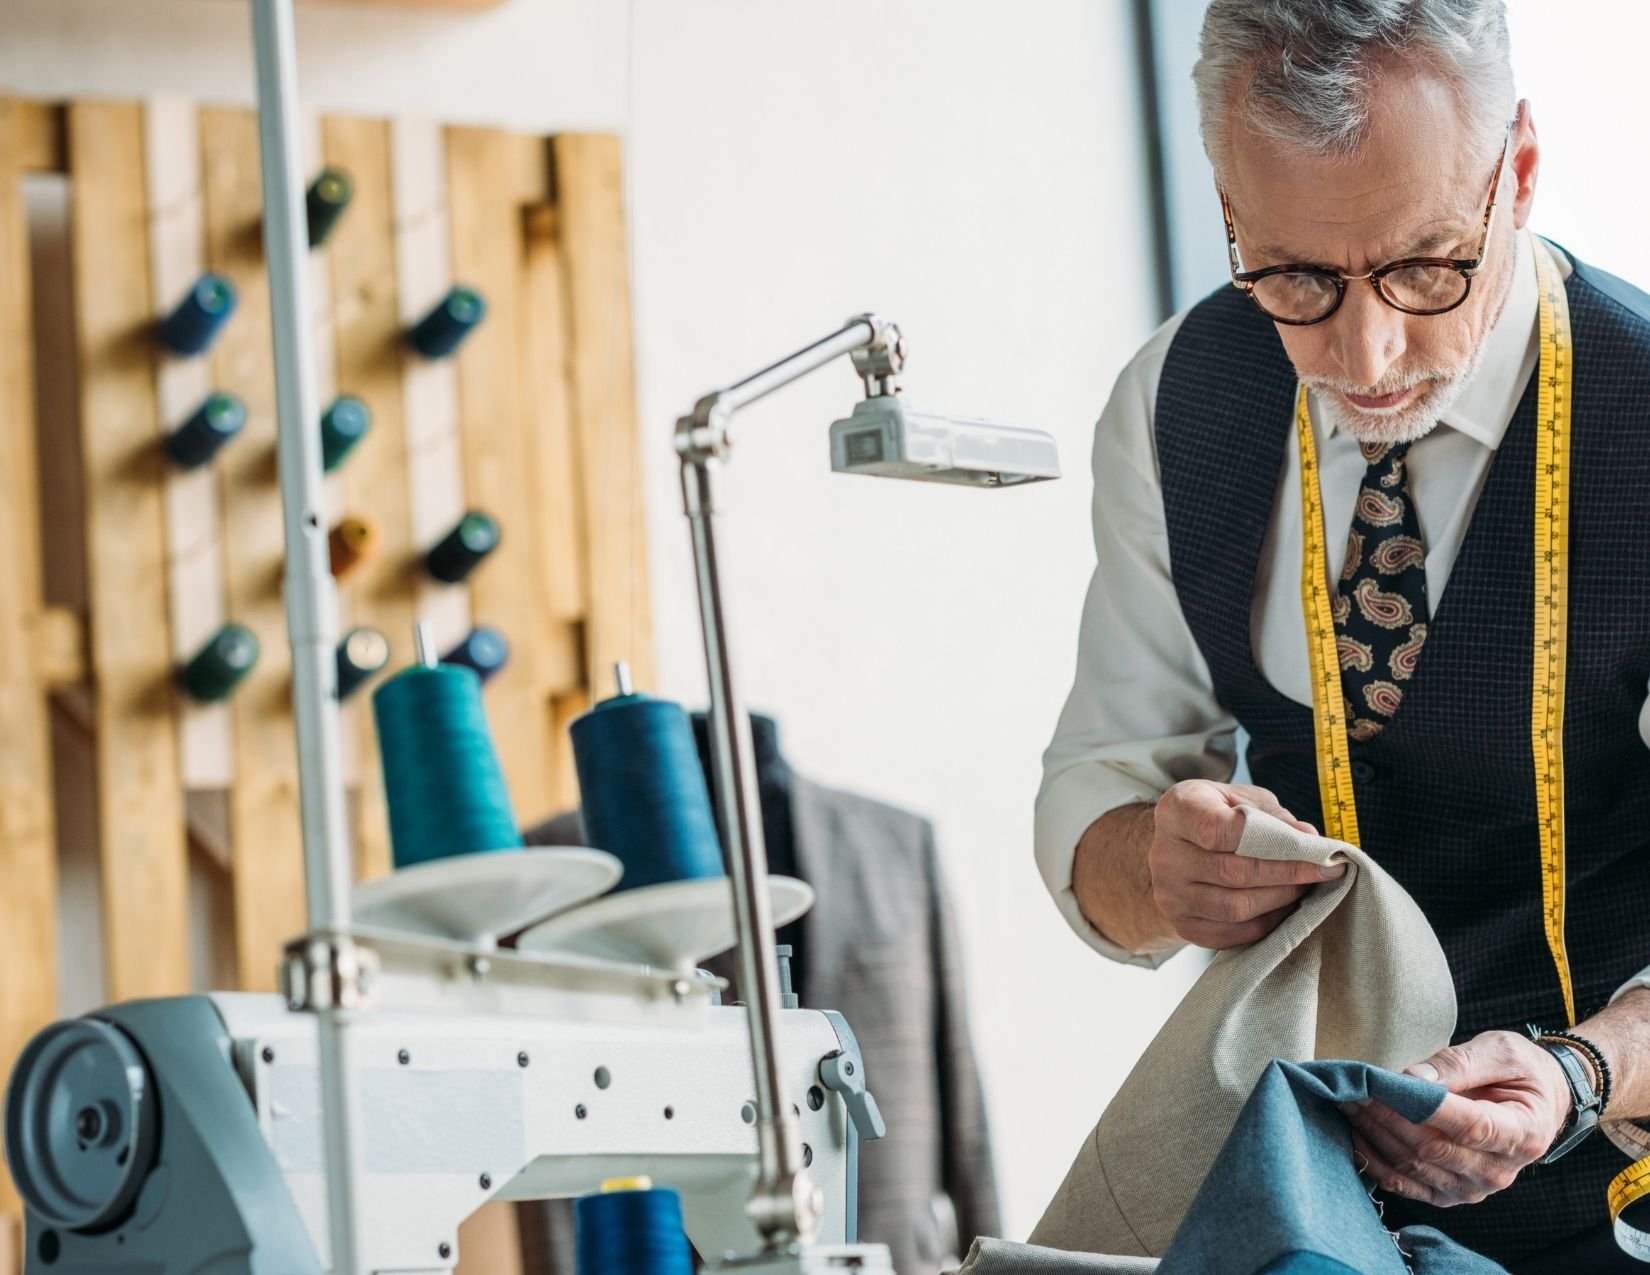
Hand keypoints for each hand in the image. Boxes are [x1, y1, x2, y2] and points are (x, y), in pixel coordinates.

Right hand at [1147, 779, 1340, 948]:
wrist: (1178, 848)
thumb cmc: (1215, 816)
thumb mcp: (1240, 799)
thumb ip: (1273, 816)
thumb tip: (1309, 839)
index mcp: (1177, 811)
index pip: (1220, 830)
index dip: (1272, 841)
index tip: (1315, 847)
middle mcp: (1164, 854)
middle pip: (1233, 872)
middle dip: (1288, 874)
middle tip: (1324, 871)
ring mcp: (1170, 894)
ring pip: (1234, 907)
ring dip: (1280, 900)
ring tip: (1304, 888)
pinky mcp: (1182, 924)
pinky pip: (1232, 933)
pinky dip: (1266, 923)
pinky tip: (1282, 908)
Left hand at [1343, 1030, 1572, 1206]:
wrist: (1539, 1103)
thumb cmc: (1521, 1072)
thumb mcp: (1502, 1051)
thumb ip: (1459, 1063)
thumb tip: (1413, 1079)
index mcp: (1522, 1133)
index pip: (1470, 1126)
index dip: (1422, 1107)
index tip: (1381, 1083)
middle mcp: (1499, 1170)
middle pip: (1432, 1149)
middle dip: (1385, 1115)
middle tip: (1353, 1086)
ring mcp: (1473, 1187)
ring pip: (1413, 1167)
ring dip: (1374, 1135)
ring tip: (1347, 1102)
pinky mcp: (1449, 1193)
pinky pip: (1405, 1185)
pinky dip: (1375, 1162)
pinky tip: (1356, 1134)